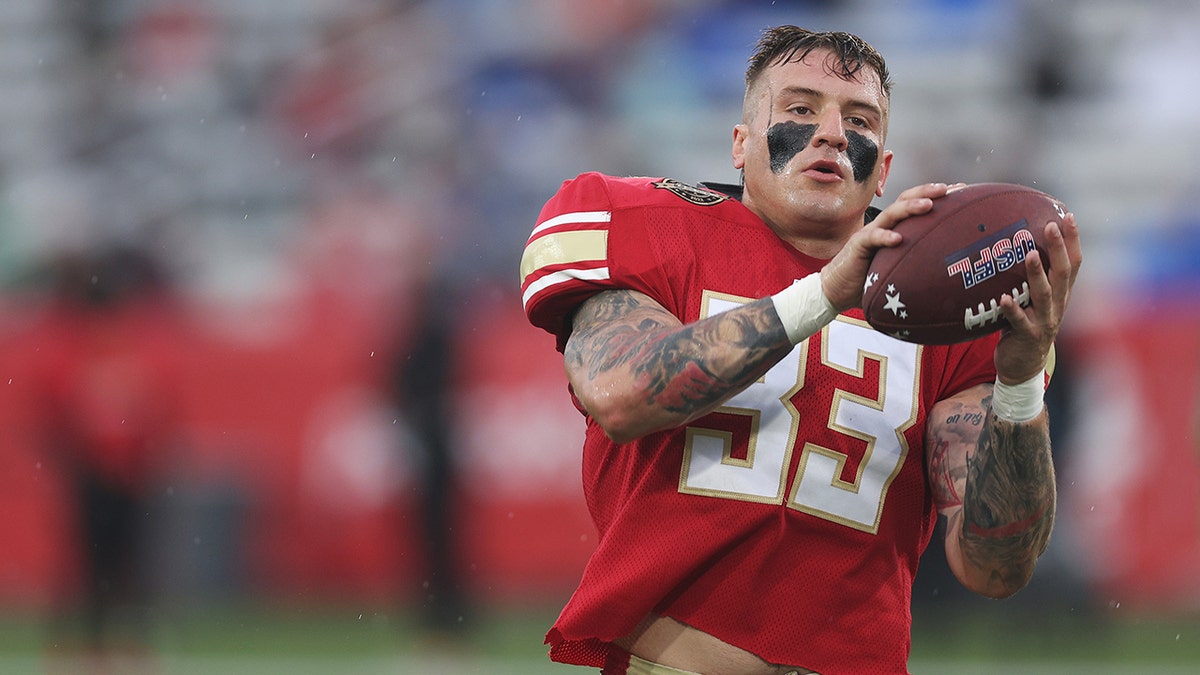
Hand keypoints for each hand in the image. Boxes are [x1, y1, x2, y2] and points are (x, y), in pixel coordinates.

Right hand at [820, 183, 962, 310]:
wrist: (838, 289)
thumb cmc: (871, 279)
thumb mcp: (900, 267)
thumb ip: (919, 262)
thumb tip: (951, 272)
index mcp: (895, 227)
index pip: (916, 204)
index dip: (937, 195)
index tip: (962, 190)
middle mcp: (884, 225)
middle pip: (905, 200)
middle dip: (926, 191)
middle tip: (948, 189)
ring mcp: (870, 233)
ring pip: (891, 214)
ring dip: (910, 207)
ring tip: (928, 205)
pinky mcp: (857, 246)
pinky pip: (872, 237)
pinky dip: (885, 236)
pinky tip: (898, 239)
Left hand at [994, 213, 1082, 382]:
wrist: (1023, 366)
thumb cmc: (1024, 325)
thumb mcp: (1031, 300)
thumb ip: (1029, 278)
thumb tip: (1013, 244)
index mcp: (1061, 295)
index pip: (1073, 263)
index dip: (1073, 240)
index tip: (1068, 216)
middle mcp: (1058, 306)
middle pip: (1062, 273)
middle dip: (1058, 248)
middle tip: (1050, 226)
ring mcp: (1044, 322)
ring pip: (1044, 295)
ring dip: (1036, 274)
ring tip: (1029, 254)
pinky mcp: (1028, 337)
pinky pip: (1019, 321)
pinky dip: (1012, 309)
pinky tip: (1002, 298)